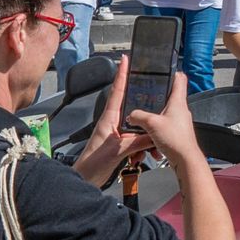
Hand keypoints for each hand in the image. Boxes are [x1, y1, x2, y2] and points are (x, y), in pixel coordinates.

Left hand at [75, 59, 158, 183]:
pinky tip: (142, 157)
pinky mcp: (120, 143)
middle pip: (132, 105)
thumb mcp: (118, 150)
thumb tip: (154, 133)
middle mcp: (112, 122)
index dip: (122, 74)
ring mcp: (116, 133)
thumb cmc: (93, 164)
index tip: (126, 59)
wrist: (85, 180)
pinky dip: (142, 147)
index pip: (117, 91)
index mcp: (108, 118)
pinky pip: (137, 139)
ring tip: (146, 150)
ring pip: (137, 126)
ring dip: (145, 137)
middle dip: (144, 104)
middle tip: (154, 93)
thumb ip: (137, 140)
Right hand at [125, 72, 205, 161]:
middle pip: (170, 95)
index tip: (164, 68)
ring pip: (165, 111)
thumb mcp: (152, 124)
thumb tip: (131, 115)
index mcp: (178, 102)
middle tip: (146, 92)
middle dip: (157, 94)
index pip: (180, 79)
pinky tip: (147, 131)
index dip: (172, 72)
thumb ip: (138, 116)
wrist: (185, 160)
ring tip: (142, 114)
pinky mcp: (176, 132)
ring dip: (154, 113)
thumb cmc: (175, 140)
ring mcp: (179, 121)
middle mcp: (181, 109)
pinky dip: (155, 126)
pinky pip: (164, 125)